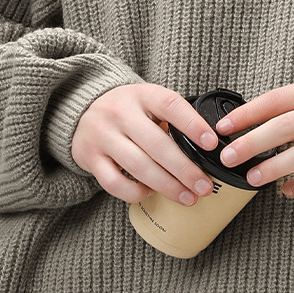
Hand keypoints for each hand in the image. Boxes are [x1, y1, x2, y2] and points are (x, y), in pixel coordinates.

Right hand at [71, 83, 222, 207]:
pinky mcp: (90, 157)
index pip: (170, 105)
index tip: (211, 144)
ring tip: (188, 197)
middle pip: (157, 145)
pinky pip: (115, 183)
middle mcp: (120, 113)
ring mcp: (103, 136)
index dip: (193, 125)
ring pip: (139, 167)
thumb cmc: (127, 110)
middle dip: (185, 170)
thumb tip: (208, 147)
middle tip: (204, 186)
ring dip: (167, 186)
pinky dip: (136, 192)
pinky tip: (151, 192)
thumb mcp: (148, 101)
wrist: (82, 110)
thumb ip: (172, 117)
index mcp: (142, 95)